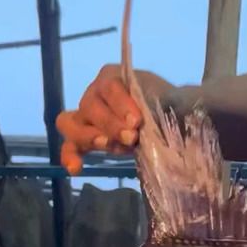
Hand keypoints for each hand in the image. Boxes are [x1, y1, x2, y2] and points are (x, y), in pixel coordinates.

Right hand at [55, 64, 175, 174]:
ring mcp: (85, 117)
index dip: (120, 104)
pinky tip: (75, 168)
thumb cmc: (166, 106)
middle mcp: (94, 94)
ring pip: (71, 123)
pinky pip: (69, 146)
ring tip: (107, 145)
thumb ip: (169, 101)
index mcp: (114, 78)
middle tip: (131, 137)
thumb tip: (177, 108)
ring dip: (89, 136)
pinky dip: (70, 156)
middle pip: (89, 106)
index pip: (110, 87)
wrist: (168, 122)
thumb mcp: (169, 99)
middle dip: (110, 124)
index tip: (137, 121)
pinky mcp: (84, 140)